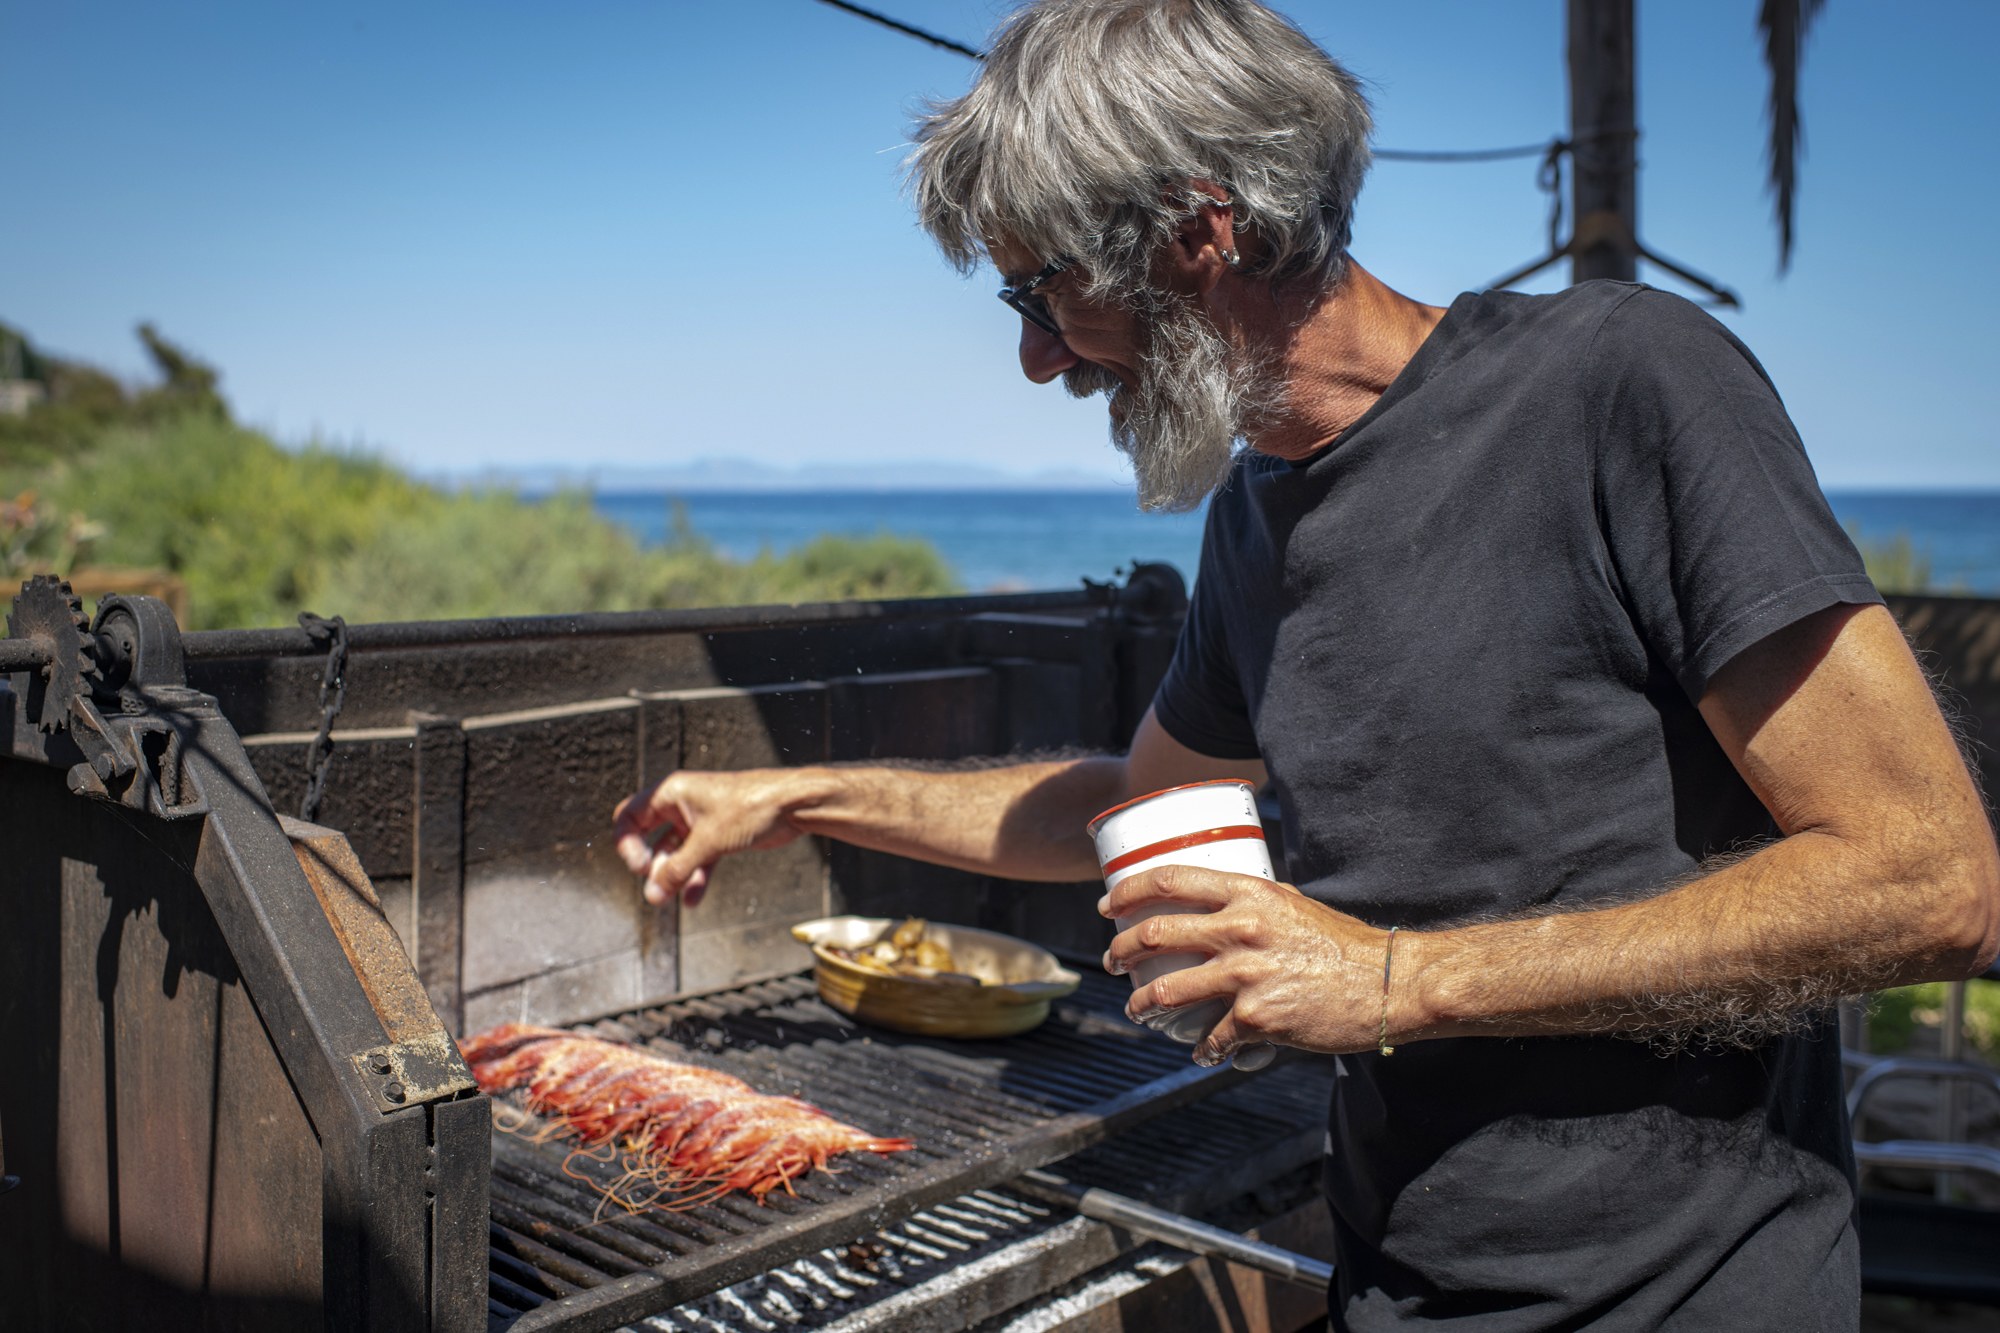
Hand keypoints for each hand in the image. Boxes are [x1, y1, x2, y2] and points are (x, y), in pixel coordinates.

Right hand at [612, 768, 808, 905]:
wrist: (791, 805)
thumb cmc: (751, 806)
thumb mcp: (708, 841)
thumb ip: (677, 869)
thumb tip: (652, 893)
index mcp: (672, 794)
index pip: (630, 817)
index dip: (627, 844)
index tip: (640, 867)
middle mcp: (682, 805)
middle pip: (649, 837)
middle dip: (651, 865)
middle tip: (655, 888)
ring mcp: (700, 821)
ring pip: (675, 853)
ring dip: (672, 875)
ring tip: (668, 900)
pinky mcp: (718, 836)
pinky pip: (697, 860)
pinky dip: (694, 878)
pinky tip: (692, 899)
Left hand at [1101, 865, 1391, 1064]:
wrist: (1387, 984)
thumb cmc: (1343, 945)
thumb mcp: (1293, 905)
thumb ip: (1254, 905)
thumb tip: (1220, 909)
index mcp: (1249, 893)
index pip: (1171, 880)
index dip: (1129, 892)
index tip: (1107, 904)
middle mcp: (1242, 928)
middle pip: (1157, 933)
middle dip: (1122, 949)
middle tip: (1110, 959)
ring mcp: (1248, 974)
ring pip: (1169, 990)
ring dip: (1142, 1003)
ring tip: (1136, 1009)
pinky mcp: (1259, 1017)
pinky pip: (1213, 1037)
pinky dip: (1203, 1049)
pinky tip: (1202, 1052)